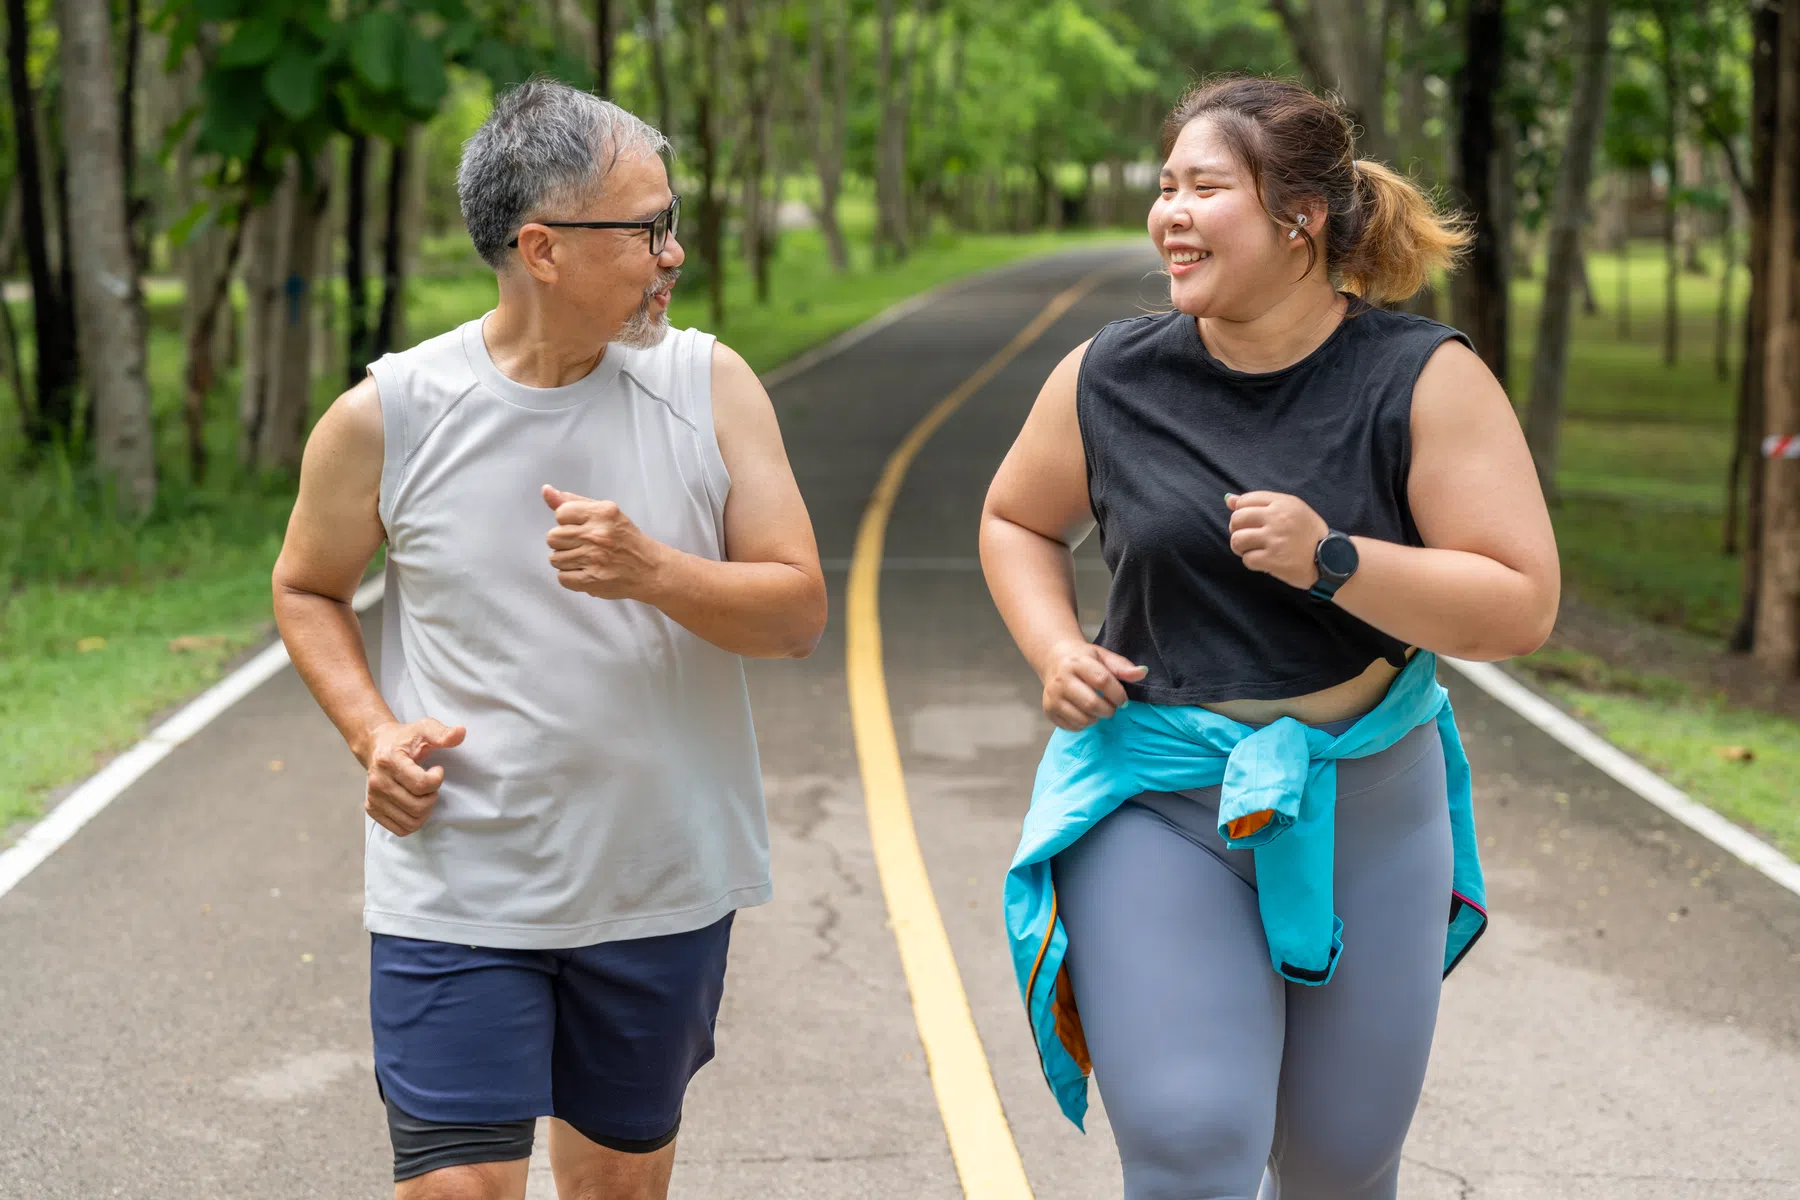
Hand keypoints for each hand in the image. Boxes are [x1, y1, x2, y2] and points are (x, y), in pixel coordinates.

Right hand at [362, 718, 464, 835]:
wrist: (377, 746)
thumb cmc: (404, 739)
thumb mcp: (424, 730)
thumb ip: (442, 733)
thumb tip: (460, 732)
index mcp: (389, 761)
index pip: (421, 784)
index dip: (437, 779)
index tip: (436, 770)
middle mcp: (378, 782)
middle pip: (418, 807)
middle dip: (432, 797)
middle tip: (430, 784)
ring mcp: (373, 798)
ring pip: (411, 822)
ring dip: (425, 811)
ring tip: (422, 793)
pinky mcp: (372, 809)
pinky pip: (401, 829)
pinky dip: (414, 821)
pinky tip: (414, 803)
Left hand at [543, 485, 669, 600]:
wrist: (650, 569)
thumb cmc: (626, 539)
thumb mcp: (605, 512)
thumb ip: (573, 502)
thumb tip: (546, 490)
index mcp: (602, 513)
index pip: (560, 514)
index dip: (567, 522)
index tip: (581, 528)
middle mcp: (598, 534)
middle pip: (553, 537)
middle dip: (564, 542)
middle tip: (583, 545)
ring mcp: (594, 559)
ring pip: (555, 559)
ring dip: (567, 560)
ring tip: (585, 559)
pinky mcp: (592, 580)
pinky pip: (562, 578)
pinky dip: (571, 577)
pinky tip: (586, 572)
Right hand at [1039, 639, 1149, 731]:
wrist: (1054, 660)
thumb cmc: (1083, 659)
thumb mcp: (1103, 656)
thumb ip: (1122, 666)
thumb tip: (1143, 672)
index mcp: (1077, 663)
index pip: (1102, 681)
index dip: (1118, 694)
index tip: (1123, 699)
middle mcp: (1061, 680)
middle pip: (1092, 703)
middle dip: (1109, 710)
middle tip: (1112, 707)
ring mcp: (1053, 697)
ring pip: (1083, 719)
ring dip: (1097, 718)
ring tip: (1097, 708)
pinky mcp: (1049, 710)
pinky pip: (1073, 726)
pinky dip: (1084, 723)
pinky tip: (1084, 712)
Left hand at [1226, 491, 1329, 589]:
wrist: (1331, 559)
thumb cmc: (1308, 533)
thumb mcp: (1290, 510)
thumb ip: (1260, 503)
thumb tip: (1229, 500)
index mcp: (1283, 503)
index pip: (1245, 500)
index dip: (1241, 512)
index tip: (1250, 522)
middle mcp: (1278, 518)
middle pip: (1237, 519)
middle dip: (1237, 530)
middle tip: (1248, 538)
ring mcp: (1275, 539)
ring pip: (1237, 540)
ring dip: (1241, 548)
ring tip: (1253, 550)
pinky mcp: (1273, 559)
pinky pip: (1247, 559)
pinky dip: (1252, 562)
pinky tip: (1263, 561)